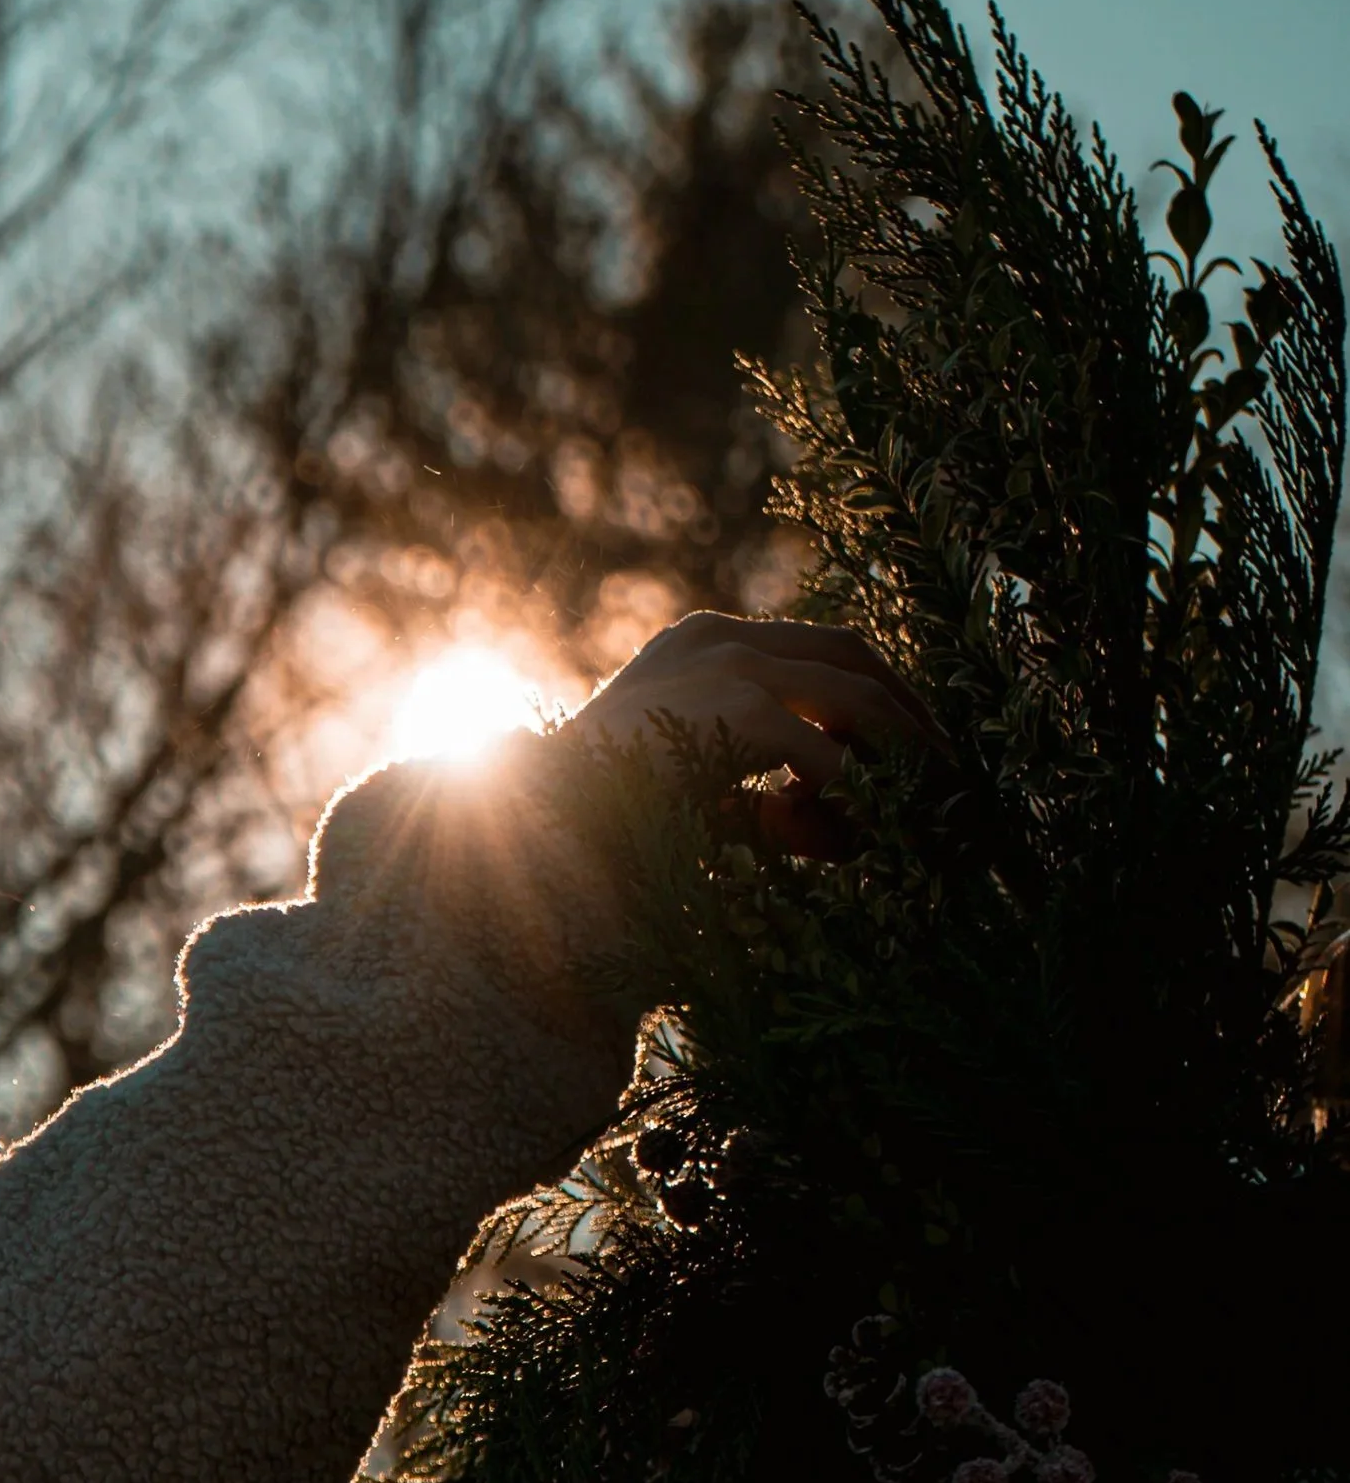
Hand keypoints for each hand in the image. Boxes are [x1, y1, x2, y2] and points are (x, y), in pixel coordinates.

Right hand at [564, 611, 939, 854]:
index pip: (823, 647)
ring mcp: (731, 664)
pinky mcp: (737, 706)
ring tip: (936, 812)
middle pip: (855, 656)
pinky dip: (855, 803)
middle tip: (956, 778)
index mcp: (706, 642)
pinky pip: (828, 756)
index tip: (920, 748)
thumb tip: (831, 827)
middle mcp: (723, 638)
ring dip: (905, 759)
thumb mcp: (694, 793)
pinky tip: (859, 844)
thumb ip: (760, 798)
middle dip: (914, 718)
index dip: (882, 695)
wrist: (527, 819)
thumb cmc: (595, 814)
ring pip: (858, 699)